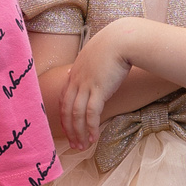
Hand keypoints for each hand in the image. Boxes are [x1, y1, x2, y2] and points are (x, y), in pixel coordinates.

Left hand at [61, 21, 137, 146]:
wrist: (122, 39)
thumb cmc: (113, 45)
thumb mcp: (96, 56)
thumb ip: (90, 67)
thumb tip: (93, 73)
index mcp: (74, 73)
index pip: (63, 99)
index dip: (65, 116)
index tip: (68, 128)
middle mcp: (76, 80)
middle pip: (66, 110)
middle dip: (68, 130)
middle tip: (72, 144)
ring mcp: (86, 85)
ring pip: (76, 115)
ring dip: (78, 133)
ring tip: (81, 146)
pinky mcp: (98, 89)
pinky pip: (90, 114)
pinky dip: (90, 128)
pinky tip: (92, 138)